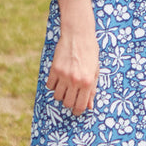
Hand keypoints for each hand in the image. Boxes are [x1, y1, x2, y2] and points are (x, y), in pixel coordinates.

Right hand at [47, 0, 99, 115]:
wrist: (79, 34)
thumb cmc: (90, 52)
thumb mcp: (95, 71)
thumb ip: (92, 90)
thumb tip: (90, 106)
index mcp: (88, 82)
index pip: (81, 106)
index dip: (78, 111)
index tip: (76, 111)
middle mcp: (75, 80)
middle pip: (67, 103)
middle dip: (69, 103)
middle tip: (70, 98)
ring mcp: (64, 75)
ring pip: (57, 96)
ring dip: (60, 95)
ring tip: (65, 87)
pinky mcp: (54, 69)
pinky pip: (50, 85)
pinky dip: (53, 85)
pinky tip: (58, 79)